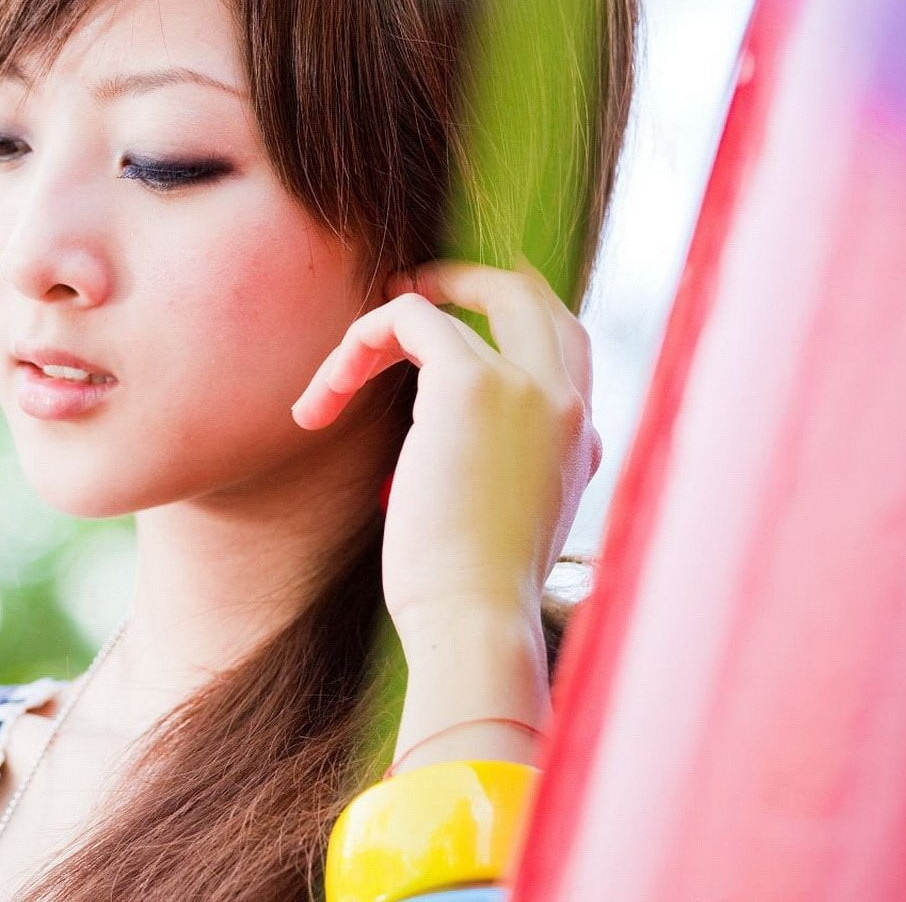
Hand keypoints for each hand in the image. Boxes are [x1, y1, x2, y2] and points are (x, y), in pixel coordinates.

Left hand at [289, 254, 602, 627]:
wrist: (475, 625)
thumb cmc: (468, 598)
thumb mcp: (495, 526)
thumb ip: (489, 475)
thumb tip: (437, 463)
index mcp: (583, 439)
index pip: (561, 343)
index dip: (498, 321)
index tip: (432, 338)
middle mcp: (570, 402)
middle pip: (530, 294)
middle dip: (463, 281)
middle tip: (401, 292)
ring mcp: (531, 386)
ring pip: (455, 302)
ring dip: (379, 332)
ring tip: (334, 379)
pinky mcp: (472, 382)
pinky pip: (408, 318)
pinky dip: (357, 344)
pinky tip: (322, 400)